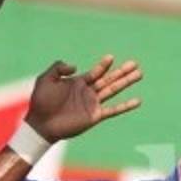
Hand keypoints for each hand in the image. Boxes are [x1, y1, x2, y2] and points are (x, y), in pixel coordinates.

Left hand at [24, 55, 141, 141]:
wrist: (41, 124)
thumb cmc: (41, 102)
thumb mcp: (46, 79)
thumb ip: (58, 67)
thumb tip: (76, 66)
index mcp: (78, 83)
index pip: (96, 72)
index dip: (104, 65)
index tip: (111, 57)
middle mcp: (88, 93)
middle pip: (109, 79)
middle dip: (122, 72)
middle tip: (136, 64)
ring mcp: (92, 104)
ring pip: (114, 91)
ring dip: (126, 82)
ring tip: (140, 74)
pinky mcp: (95, 116)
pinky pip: (114, 110)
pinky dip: (126, 106)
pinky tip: (138, 101)